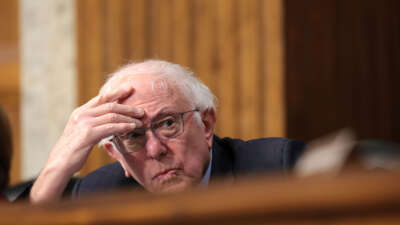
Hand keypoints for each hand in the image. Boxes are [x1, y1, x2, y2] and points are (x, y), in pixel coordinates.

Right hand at [30, 85, 142, 202]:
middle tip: (141, 111)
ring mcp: (84, 123)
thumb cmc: (73, 151)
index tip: (129, 89)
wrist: (59, 164)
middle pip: (110, 105)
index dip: (117, 92)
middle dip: (128, 108)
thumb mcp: (81, 132)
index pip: (101, 97)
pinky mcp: (88, 133)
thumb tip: (109, 120)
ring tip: (140, 122)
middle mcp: (82, 114)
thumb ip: (93, 124)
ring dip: (129, 118)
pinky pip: (111, 127)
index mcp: (80, 112)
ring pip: (112, 116)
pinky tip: (132, 128)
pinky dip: (124, 126)